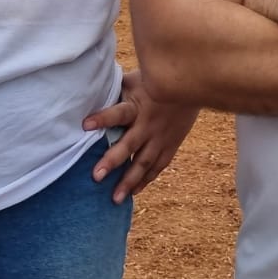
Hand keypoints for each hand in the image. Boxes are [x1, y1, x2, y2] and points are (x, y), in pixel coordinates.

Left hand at [83, 70, 198, 203]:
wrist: (193, 87)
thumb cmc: (156, 81)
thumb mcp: (136, 79)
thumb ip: (117, 88)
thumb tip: (93, 85)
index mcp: (137, 105)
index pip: (118, 112)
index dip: (103, 118)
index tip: (85, 125)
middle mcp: (148, 124)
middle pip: (129, 145)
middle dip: (113, 161)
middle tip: (96, 177)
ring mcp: (161, 138)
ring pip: (144, 163)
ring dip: (129, 181)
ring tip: (115, 199)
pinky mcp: (171, 145)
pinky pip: (158, 166)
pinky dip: (146, 180)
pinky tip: (133, 192)